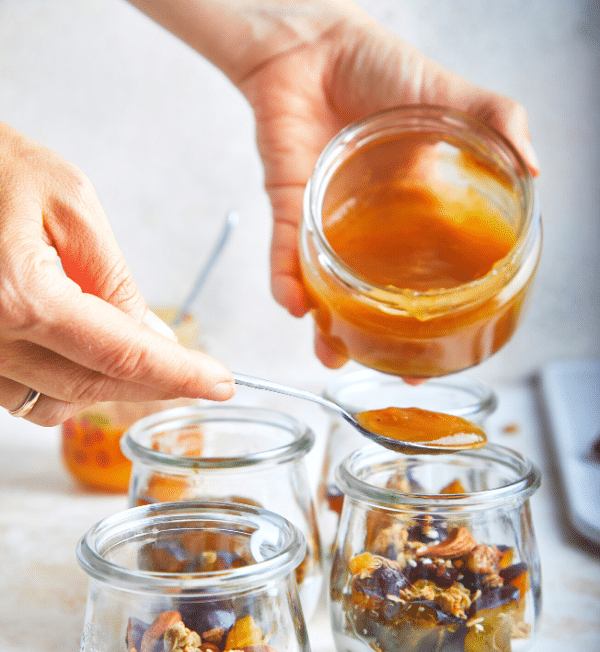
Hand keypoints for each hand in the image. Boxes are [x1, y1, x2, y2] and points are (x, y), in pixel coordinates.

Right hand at [0, 121, 233, 424]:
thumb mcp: (70, 202)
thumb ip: (114, 280)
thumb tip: (154, 340)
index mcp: (19, 295)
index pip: (122, 355)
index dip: (181, 376)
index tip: (220, 384)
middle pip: (93, 388)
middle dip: (154, 386)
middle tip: (198, 376)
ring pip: (57, 404)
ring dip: (106, 388)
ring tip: (136, 352)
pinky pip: (23, 397)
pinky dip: (64, 383)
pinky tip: (83, 353)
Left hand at [237, 1, 539, 366]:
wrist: (315, 40)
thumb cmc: (381, 67)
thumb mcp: (452, 96)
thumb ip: (496, 123)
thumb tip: (535, 167)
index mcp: (412, 212)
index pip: (425, 277)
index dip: (435, 318)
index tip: (443, 352)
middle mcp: (368, 227)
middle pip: (372, 299)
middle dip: (379, 341)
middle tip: (391, 371)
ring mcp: (324, 221)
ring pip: (324, 289)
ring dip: (326, 328)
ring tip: (333, 353)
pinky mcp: (286, 204)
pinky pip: (282, 252)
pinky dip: (285, 280)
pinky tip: (296, 306)